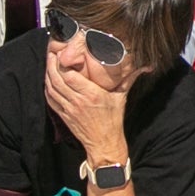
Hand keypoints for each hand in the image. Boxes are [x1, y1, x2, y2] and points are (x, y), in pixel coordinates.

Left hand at [44, 43, 130, 162]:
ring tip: (49, 63)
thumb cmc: (113, 120)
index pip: (70, 76)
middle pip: (57, 79)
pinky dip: (47, 89)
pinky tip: (49, 80)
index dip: (62, 63)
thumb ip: (130, 79)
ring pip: (51, 88)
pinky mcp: (64, 116)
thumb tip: (146, 67)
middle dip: (51, 65)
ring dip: (48, 75)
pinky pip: (51, 99)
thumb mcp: (122, 97)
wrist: (104, 143)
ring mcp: (69, 109)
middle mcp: (78, 101)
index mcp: (91, 94)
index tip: (62, 52)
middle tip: (52, 53)